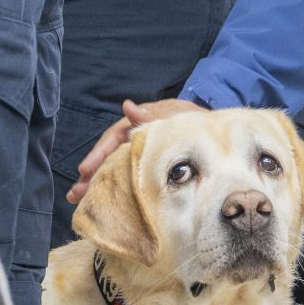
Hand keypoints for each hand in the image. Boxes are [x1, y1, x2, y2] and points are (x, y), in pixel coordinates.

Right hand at [66, 97, 202, 206]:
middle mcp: (143, 133)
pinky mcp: (154, 161)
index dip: (100, 152)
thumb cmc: (204, 124)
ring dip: (100, 179)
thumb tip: (127, 106)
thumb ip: (156, 116)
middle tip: (77, 192)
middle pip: (112, 151)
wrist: (226, 136)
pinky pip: (132, 171)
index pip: (116, 135)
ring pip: (119, 163)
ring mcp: (148, 147)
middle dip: (93, 172)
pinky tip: (107, 196)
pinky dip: (118, 182)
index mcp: (147, 120)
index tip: (85, 170)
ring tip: (81, 198)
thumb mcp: (182, 118)